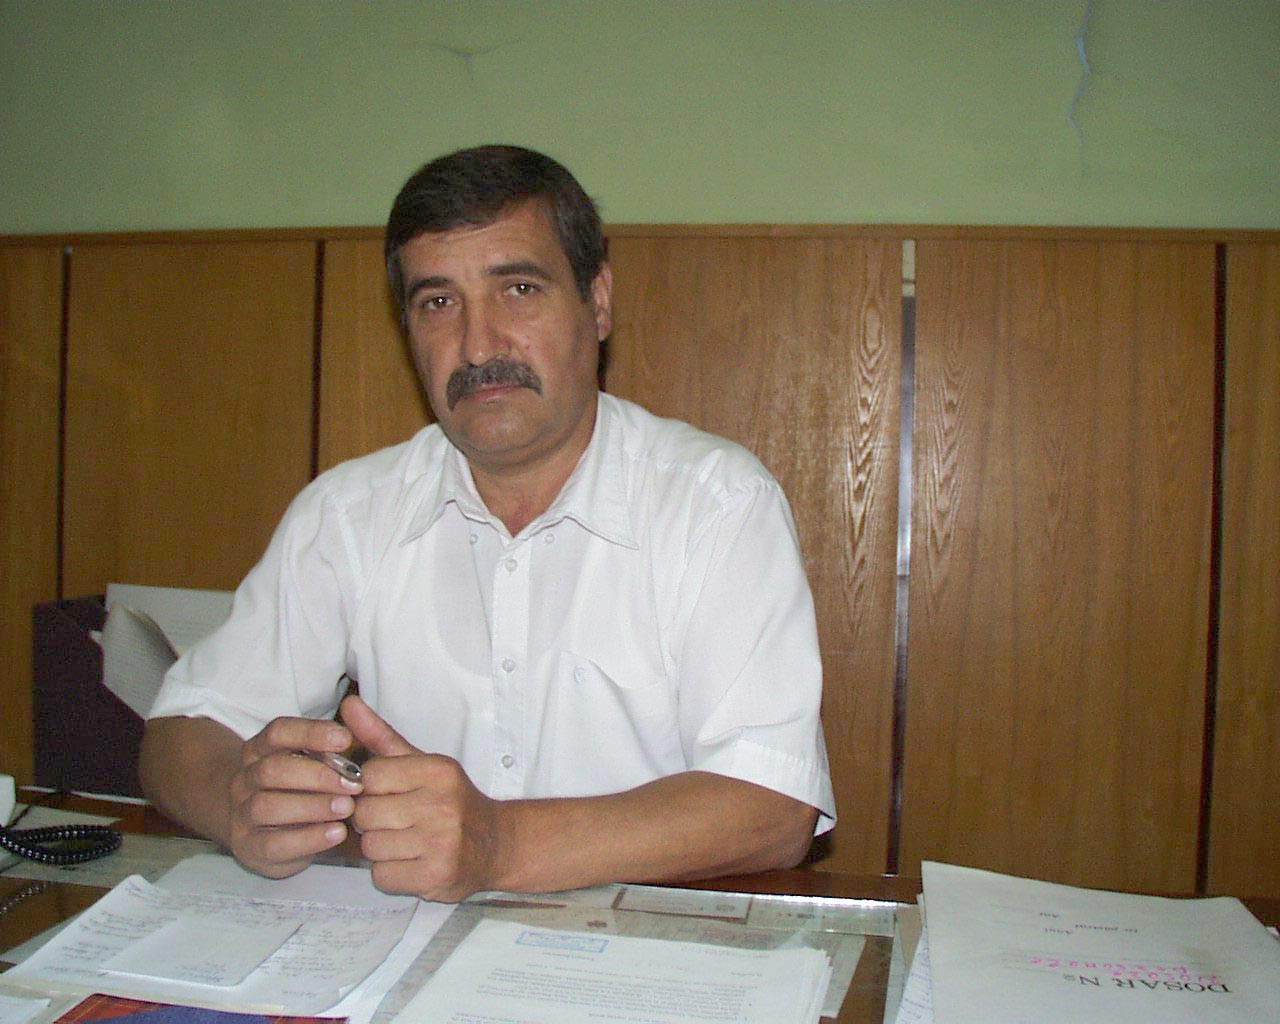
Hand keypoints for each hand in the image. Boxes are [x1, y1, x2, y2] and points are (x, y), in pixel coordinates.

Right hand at [227, 716, 363, 878]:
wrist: (260, 832)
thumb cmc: (298, 790)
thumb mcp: (311, 764)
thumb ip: (332, 744)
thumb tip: (355, 709)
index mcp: (259, 750)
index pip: (277, 732)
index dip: (311, 733)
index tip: (346, 739)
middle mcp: (245, 779)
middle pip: (272, 769)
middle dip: (317, 775)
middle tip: (354, 783)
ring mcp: (242, 814)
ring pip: (266, 806)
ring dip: (312, 806)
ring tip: (347, 808)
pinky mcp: (249, 847)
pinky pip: (273, 844)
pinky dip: (308, 838)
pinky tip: (336, 833)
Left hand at [341, 695, 505, 901]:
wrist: (496, 844)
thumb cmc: (450, 802)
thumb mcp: (421, 763)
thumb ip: (380, 736)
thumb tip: (348, 705)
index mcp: (436, 771)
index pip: (370, 776)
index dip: (369, 789)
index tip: (386, 794)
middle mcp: (441, 804)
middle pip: (365, 814)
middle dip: (372, 821)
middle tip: (394, 822)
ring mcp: (441, 842)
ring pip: (370, 847)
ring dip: (380, 849)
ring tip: (404, 843)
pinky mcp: (436, 875)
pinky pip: (382, 876)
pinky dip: (390, 874)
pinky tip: (410, 863)